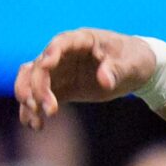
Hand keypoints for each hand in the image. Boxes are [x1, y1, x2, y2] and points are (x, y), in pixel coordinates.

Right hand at [15, 29, 162, 127]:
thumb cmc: (135, 59)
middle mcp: (65, 54)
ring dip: (28, 97)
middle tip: (47, 109)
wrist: (137, 69)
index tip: (46, 65)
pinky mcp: (62, 88)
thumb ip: (116, 70)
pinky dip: (34, 110)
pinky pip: (40, 97)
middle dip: (38, 87)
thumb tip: (104, 81)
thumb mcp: (131, 64)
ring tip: (36, 119)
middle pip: (40, 66)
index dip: (51, 53)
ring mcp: (61, 70)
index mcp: (83, 40)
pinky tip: (36, 125)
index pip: (61, 43)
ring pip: (32, 80)